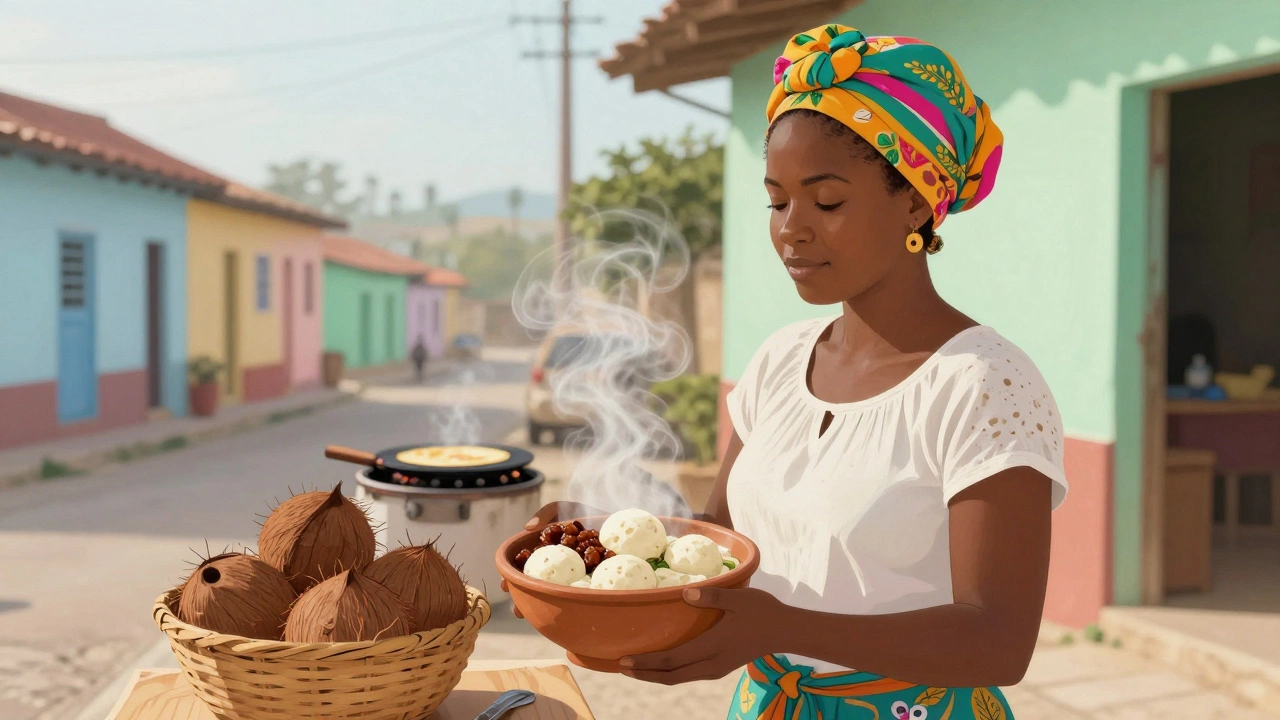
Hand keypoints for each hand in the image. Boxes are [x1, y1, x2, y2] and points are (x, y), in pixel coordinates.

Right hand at [507, 501, 605, 618]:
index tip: (505, 586)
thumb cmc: (587, 513)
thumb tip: (527, 528)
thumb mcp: (565, 508)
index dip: (514, 580)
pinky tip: (566, 617)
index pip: (526, 571)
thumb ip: (546, 513)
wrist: (620, 522)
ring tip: (534, 617)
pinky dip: (573, 606)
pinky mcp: (594, 587)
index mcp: (548, 558)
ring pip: (556, 597)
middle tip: (518, 610)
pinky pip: (581, 598)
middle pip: (538, 588)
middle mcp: (559, 572)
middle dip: (526, 600)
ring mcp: (576, 581)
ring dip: (543, 608)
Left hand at [619, 586, 782, 685]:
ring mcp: (716, 669)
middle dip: (644, 674)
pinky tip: (661, 665)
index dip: (646, 663)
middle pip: (671, 676)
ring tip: (635, 668)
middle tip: (620, 666)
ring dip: (655, 675)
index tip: (624, 660)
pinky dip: (669, 673)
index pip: (672, 660)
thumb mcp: (739, 598)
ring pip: (679, 679)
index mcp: (713, 646)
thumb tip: (685, 594)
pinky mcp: (720, 668)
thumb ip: (712, 597)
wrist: (785, 631)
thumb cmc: (763, 611)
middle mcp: (712, 664)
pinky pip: (688, 675)